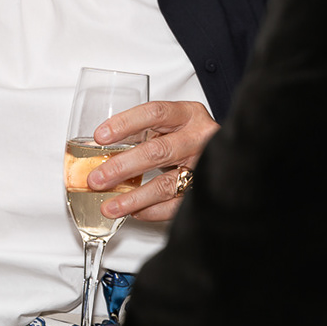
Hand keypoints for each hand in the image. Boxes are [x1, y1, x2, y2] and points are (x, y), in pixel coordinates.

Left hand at [87, 100, 219, 222]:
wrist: (230, 155)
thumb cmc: (187, 138)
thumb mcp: (167, 127)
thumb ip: (139, 134)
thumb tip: (99, 151)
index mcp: (188, 114)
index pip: (155, 113)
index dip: (125, 124)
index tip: (100, 137)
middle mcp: (200, 138)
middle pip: (157, 151)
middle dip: (122, 167)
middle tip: (96, 179)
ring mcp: (205, 165)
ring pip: (166, 183)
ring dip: (133, 197)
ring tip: (110, 206)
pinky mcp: (206, 189)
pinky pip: (176, 205)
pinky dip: (152, 210)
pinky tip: (134, 212)